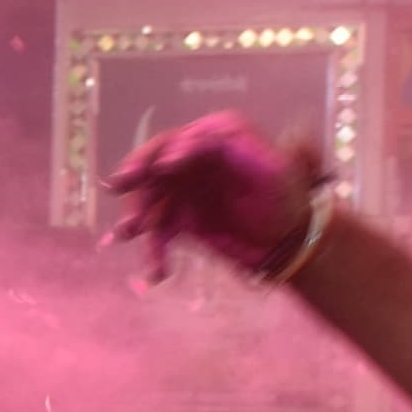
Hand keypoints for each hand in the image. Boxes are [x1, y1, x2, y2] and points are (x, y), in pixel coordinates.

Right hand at [102, 116, 326, 285]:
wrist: (291, 241)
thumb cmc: (288, 198)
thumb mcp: (269, 165)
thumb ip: (233, 145)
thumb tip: (186, 146)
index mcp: (213, 140)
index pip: (179, 140)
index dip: (166, 152)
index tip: (163, 170)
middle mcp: (192, 162)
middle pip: (154, 166)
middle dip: (137, 176)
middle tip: (120, 185)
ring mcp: (183, 192)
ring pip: (151, 202)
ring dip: (138, 217)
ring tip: (128, 233)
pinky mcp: (180, 222)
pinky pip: (159, 235)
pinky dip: (156, 253)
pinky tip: (159, 272)